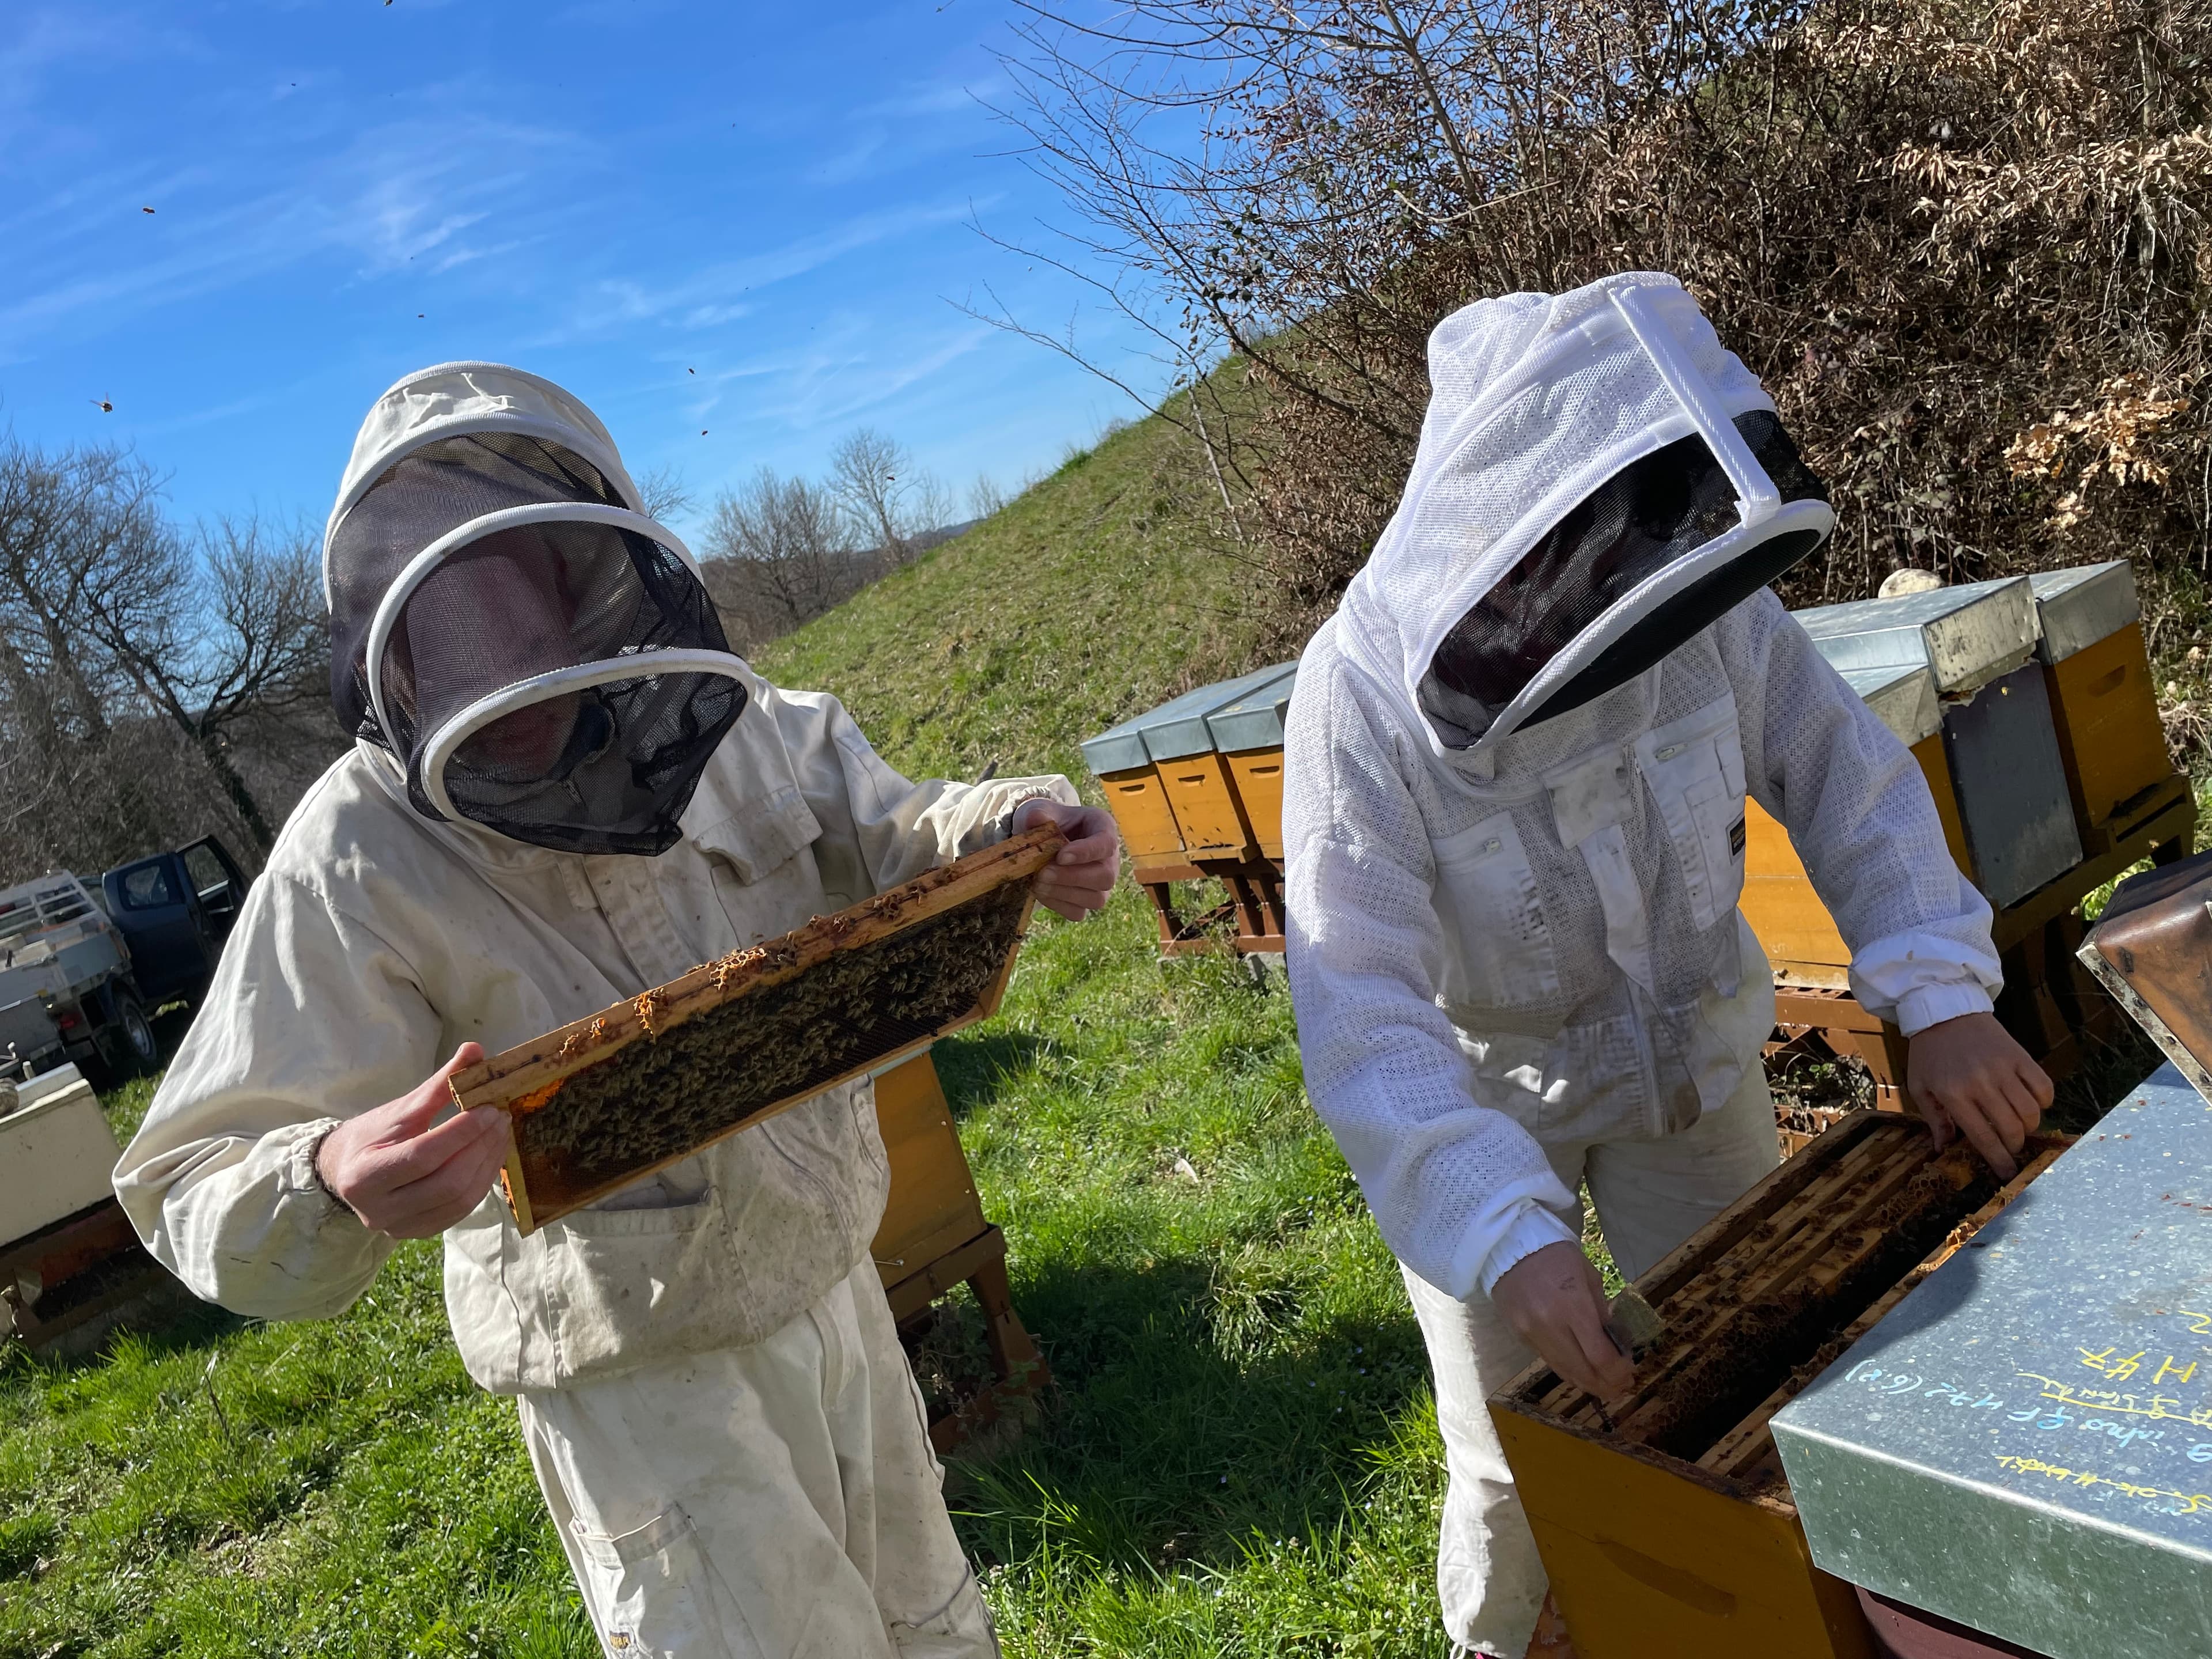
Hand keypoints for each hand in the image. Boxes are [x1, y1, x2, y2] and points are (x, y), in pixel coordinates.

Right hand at [314, 1043, 510, 1237]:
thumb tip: (475, 1050)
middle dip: (481, 1147)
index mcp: (364, 1177)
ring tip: (499, 1133)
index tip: (490, 1108)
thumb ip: (437, 1085)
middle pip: (446, 1183)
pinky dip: (482, 1182)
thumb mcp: (398, 1110)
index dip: (461, 1132)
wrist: (345, 1171)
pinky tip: (490, 1156)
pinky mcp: (419, 1233)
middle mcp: (378, 1211)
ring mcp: (399, 1227)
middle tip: (501, 1118)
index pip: (423, 1155)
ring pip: (459, 1200)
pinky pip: (460, 1211)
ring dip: (488, 1164)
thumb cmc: (371, 1136)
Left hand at [1012, 799, 1118, 920]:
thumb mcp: (1043, 809)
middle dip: (1072, 877)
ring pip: (1096, 899)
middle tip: (1043, 873)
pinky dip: (1058, 905)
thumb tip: (1035, 818)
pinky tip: (1041, 892)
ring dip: (1064, 893)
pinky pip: (1078, 912)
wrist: (1046, 840)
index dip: (1086, 852)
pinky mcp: (1087, 900)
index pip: (1106, 844)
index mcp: (1104, 828)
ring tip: (1037, 883)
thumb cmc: (1051, 821)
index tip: (1061, 856)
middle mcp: (1110, 859)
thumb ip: (1039, 813)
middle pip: (1105, 876)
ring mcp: (1101, 884)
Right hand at [1490, 1240, 1633, 1401]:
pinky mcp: (1520, 1336)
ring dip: (1588, 1384)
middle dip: (1607, 1385)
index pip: (1601, 1356)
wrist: (1510, 1245)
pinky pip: (1549, 1361)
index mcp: (1573, 1306)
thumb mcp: (1589, 1276)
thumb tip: (1614, 1342)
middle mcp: (1551, 1326)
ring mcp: (1532, 1333)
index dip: (1619, 1372)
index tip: (1630, 1372)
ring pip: (1564, 1371)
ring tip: (1605, 1389)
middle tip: (1622, 1389)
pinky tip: (1581, 1375)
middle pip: (1583, 1371)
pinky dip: (1568, 1371)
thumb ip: (1602, 1312)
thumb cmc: (1556, 1255)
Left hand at [1906, 1012, 2050, 1180]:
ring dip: (2029, 1127)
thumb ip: (1934, 1119)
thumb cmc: (1929, 1053)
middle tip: (2011, 1148)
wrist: (1944, 1011)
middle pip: (2011, 1128)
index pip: (1983, 1136)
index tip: (2008, 1174)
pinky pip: (2043, 1087)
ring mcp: (2003, 1068)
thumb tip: (1943, 1150)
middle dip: (2014, 1146)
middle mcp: (1981, 1083)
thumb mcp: (1920, 1086)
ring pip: (2030, 1112)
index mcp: (1953, 1094)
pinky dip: (2044, 1101)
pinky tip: (2033, 1104)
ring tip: (2019, 1126)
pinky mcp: (2020, 1055)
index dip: (1998, 1160)